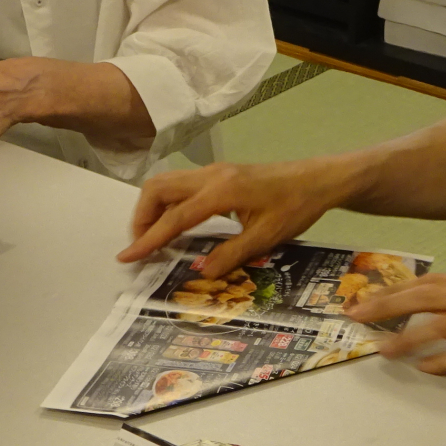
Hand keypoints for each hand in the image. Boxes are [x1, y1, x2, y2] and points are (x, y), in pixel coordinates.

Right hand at [118, 159, 354, 279]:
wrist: (318, 179)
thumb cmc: (296, 207)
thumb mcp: (267, 237)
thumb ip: (232, 254)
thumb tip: (202, 273)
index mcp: (221, 192)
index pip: (174, 217)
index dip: (149, 239)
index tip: (127, 256)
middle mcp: (211, 176)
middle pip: (158, 189)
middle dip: (141, 217)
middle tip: (141, 247)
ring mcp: (214, 172)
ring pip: (167, 182)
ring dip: (152, 208)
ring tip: (153, 238)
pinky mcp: (219, 174)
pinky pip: (181, 184)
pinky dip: (168, 203)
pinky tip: (175, 225)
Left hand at [357, 266, 445, 377]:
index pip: (437, 282)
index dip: (401, 289)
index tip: (373, 296)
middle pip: (428, 299)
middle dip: (388, 307)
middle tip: (356, 316)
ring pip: (441, 328)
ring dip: (406, 338)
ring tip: (381, 347)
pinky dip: (442, 362)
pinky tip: (424, 368)